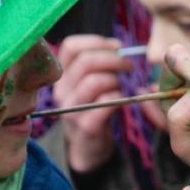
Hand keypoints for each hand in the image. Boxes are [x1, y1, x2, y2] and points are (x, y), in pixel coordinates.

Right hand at [54, 35, 132, 171]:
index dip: (97, 42)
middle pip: (86, 61)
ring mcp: (72, 110)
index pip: (71, 47)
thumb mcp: (87, 84)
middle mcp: (62, 91)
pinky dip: (119, 97)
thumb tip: (117, 47)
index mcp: (61, 77)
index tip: (117, 47)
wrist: (88, 147)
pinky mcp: (86, 126)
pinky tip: (122, 100)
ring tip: (122, 85)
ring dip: (115, 79)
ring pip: (94, 81)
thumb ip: (96, 64)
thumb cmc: (92, 109)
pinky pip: (105, 103)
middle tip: (128, 65)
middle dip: (113, 59)